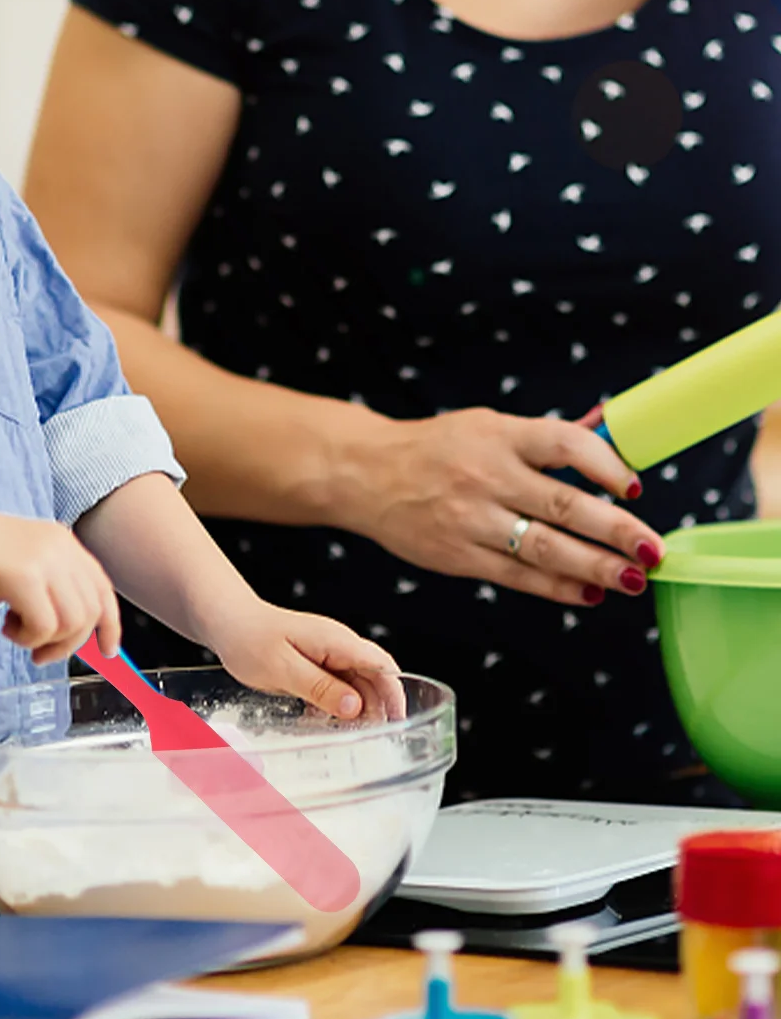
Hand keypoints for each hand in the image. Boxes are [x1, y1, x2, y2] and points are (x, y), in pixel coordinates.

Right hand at [0, 498, 120, 663]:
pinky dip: (28, 637)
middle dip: (70, 643)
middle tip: (40, 652)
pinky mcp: (21, 576)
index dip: (109, 623)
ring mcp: (42, 559)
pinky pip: (45, 626)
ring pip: (73, 622)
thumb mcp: (17, 562)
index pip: (102, 587)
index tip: (107, 650)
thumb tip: (70, 626)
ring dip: (46, 641)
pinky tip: (5, 626)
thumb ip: (46, 584)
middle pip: (92, 611)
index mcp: (61, 540)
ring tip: (16, 632)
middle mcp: (59, 546)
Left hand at [207, 601, 402, 720]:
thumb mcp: (282, 668)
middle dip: (378, 707)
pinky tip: (321, 719)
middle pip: (373, 678)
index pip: (381, 666)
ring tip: (349, 735)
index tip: (398, 722)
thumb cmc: (249, 638)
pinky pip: (337, 686)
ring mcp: (327, 654)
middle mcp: (337, 646)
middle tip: (372, 738)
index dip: (395, 693)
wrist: (227, 622)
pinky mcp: (316, 664)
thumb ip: (320, 687)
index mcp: (335, 641)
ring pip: (356, 684)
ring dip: (357, 709)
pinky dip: (336, 704)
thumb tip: (356, 707)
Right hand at [343, 407, 662, 607]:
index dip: (606, 466)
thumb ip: (543, 438)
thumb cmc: (435, 447)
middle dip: (617, 531)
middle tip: (653, 549)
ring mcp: (469, 519)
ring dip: (595, 567)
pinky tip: (588, 592)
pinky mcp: (457, 556)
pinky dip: (557, 587)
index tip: (634, 487)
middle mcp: (485, 476)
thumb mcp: (485, 425)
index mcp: (497, 436)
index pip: (564, 445)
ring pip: (544, 548)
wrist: (364, 473)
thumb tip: (608, 435)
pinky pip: (517, 576)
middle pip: (563, 505)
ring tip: (633, 578)